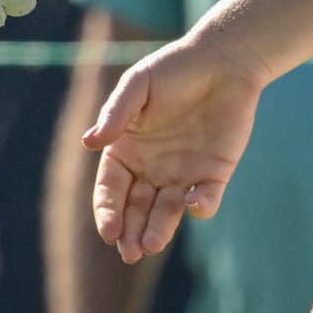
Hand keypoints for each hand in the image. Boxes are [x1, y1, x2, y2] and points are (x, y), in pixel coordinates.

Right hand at [82, 31, 267, 264]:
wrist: (223, 59)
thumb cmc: (175, 68)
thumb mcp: (139, 84)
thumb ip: (116, 114)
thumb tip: (89, 142)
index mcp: (127, 149)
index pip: (110, 189)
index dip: (107, 212)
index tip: (108, 232)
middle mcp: (152, 168)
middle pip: (135, 209)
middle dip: (130, 232)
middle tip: (130, 252)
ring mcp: (183, 173)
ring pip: (167, 212)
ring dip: (159, 230)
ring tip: (152, 245)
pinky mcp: (214, 173)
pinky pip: (205, 198)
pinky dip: (201, 206)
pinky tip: (193, 202)